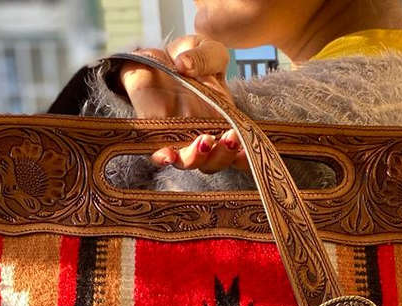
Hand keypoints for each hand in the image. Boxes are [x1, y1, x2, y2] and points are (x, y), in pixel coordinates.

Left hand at [116, 35, 246, 173]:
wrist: (154, 57)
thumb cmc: (186, 57)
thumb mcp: (204, 48)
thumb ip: (205, 56)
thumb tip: (185, 64)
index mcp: (223, 121)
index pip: (238, 150)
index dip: (244, 155)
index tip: (247, 144)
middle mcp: (204, 136)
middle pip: (216, 162)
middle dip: (224, 156)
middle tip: (229, 139)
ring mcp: (180, 139)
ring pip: (192, 162)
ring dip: (199, 158)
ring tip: (204, 141)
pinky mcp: (155, 136)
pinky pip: (159, 155)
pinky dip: (165, 158)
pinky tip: (168, 155)